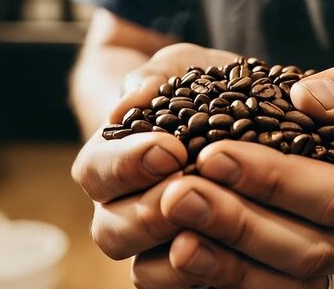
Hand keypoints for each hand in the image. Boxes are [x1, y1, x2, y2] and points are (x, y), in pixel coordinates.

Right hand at [71, 43, 237, 258]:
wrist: (237, 116)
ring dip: (175, 250)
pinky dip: (199, 278)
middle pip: (110, 230)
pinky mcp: (193, 266)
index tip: (171, 150)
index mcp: (115, 162)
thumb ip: (157, 74)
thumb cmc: (202, 87)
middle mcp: (127, 208)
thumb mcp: (186, 67)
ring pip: (142, 269)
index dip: (126, 165)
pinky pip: (181, 287)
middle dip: (148, 213)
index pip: (96, 171)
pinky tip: (233, 257)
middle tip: (189, 191)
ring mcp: (158, 243)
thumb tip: (129, 99)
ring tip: (216, 227)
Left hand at [130, 53, 333, 287]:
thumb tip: (310, 98)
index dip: (275, 179)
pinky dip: (231, 280)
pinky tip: (185, 259)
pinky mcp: (321, 277)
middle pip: (308, 248)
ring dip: (227, 262)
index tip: (213, 154)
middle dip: (238, 223)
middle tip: (175, 195)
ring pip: (288, 280)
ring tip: (173, 237)